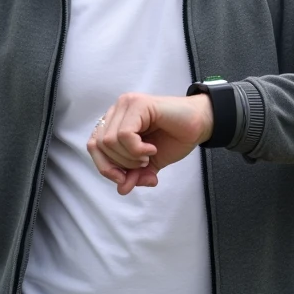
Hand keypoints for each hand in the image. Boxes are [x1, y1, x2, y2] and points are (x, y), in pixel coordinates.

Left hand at [86, 92, 213, 194]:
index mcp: (115, 122)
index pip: (94, 146)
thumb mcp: (150, 164)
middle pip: (99, 145)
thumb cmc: (174, 138)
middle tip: (143, 163)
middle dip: (121, 164)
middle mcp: (117, 110)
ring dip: (131, 157)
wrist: (199, 124)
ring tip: (148, 155)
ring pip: (110, 141)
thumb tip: (122, 189)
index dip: (105, 167)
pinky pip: (125, 134)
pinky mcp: (138, 104)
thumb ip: (134, 175)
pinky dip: (137, 149)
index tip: (124, 178)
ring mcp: (127, 104)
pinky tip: (152, 149)